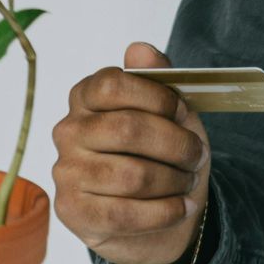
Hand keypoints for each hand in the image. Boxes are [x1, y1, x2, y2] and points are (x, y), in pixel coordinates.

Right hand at [53, 42, 210, 263]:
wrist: (157, 211)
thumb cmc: (162, 153)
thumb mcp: (171, 112)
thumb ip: (158, 78)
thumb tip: (139, 49)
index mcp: (87, 96)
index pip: (112, 85)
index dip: (156, 97)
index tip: (182, 111)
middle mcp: (68, 130)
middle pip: (127, 129)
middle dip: (177, 144)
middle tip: (197, 155)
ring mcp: (66, 171)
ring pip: (132, 176)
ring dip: (174, 181)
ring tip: (189, 181)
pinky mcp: (72, 211)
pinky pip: (124, 214)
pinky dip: (164, 212)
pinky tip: (181, 208)